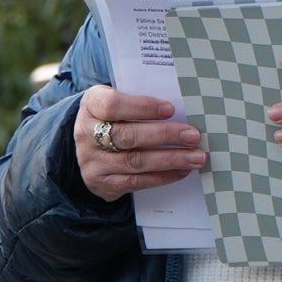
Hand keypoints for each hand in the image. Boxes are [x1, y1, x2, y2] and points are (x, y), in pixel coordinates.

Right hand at [75, 85, 205, 201]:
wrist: (90, 144)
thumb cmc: (115, 115)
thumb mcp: (119, 99)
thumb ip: (141, 99)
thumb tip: (183, 106)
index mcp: (91, 105)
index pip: (113, 105)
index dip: (142, 107)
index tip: (170, 109)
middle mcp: (86, 134)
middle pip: (127, 136)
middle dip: (165, 135)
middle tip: (193, 136)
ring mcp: (92, 161)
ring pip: (134, 161)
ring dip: (170, 160)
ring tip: (196, 157)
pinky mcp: (101, 183)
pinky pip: (135, 182)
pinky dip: (162, 176)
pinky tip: (182, 170)